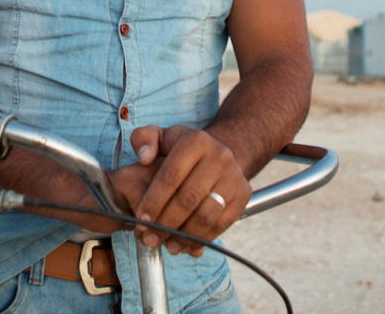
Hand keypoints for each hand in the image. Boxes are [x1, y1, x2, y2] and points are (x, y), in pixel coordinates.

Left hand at [123, 125, 250, 256]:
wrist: (217, 157)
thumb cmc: (182, 152)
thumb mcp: (161, 138)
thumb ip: (144, 139)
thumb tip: (145, 157)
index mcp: (196, 141)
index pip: (171, 175)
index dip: (154, 200)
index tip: (141, 219)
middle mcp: (219, 156)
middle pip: (189, 198)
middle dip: (165, 223)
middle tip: (149, 238)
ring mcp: (234, 176)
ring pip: (206, 214)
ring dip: (184, 235)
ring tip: (167, 245)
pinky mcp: (243, 194)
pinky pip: (222, 223)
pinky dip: (202, 238)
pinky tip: (186, 244)